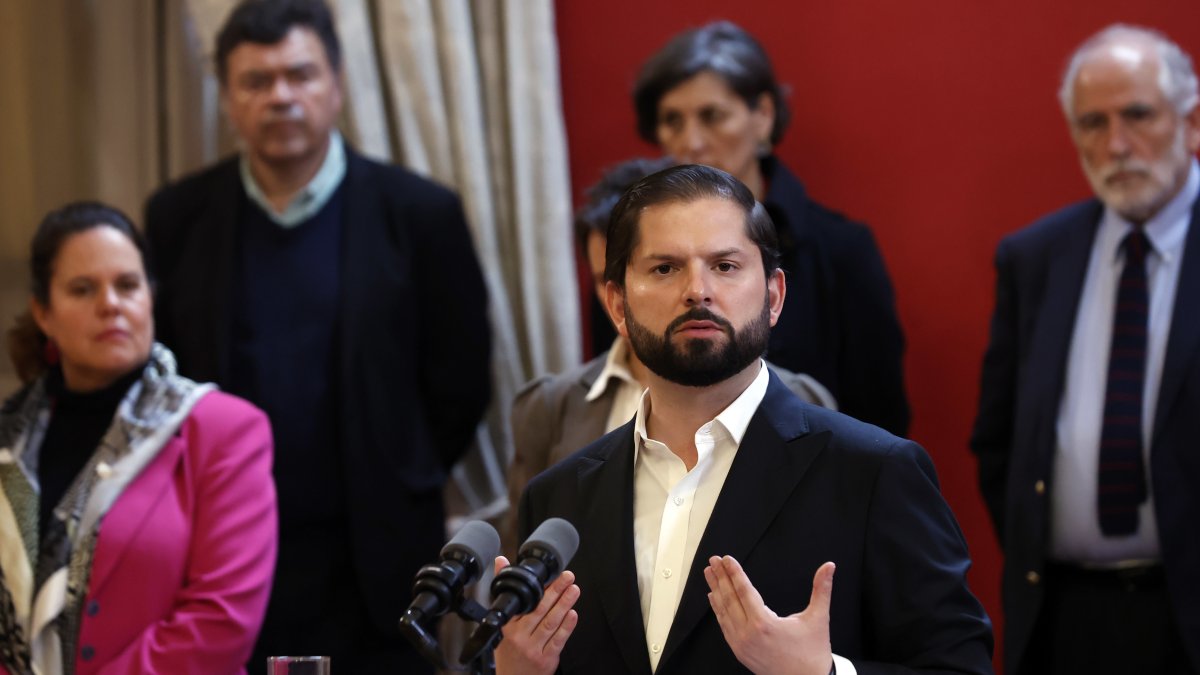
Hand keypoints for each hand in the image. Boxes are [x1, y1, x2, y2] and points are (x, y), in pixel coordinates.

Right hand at [493, 556, 579, 674]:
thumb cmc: (508, 652)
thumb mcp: (501, 624)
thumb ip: (505, 592)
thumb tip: (501, 561)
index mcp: (509, 626)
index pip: (525, 602)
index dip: (539, 587)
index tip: (550, 574)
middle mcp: (520, 637)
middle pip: (540, 609)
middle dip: (556, 591)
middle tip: (568, 577)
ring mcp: (533, 648)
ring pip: (551, 622)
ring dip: (564, 604)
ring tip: (574, 590)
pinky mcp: (546, 659)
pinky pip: (558, 640)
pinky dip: (566, 627)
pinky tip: (573, 614)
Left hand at [705, 556, 835, 674]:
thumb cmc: (812, 655)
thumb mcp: (818, 619)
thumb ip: (822, 589)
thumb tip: (829, 567)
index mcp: (764, 624)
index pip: (744, 591)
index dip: (734, 573)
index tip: (727, 559)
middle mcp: (748, 634)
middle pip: (729, 598)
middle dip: (721, 577)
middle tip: (714, 560)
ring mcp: (741, 644)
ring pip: (723, 612)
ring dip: (716, 590)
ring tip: (710, 574)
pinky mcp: (739, 652)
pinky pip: (724, 626)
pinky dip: (718, 610)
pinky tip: (715, 599)